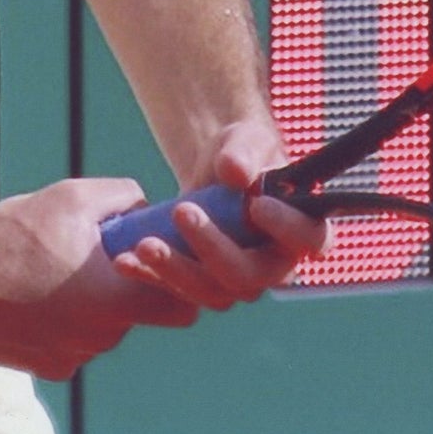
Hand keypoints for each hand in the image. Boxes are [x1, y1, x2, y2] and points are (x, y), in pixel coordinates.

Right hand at [0, 178, 200, 381]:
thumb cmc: (13, 234)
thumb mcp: (73, 196)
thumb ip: (123, 196)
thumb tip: (144, 205)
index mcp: (115, 300)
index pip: (182, 306)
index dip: (179, 280)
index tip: (159, 256)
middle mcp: (101, 338)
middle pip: (135, 310)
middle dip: (124, 280)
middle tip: (93, 249)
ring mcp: (74, 357)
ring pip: (102, 324)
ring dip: (91, 298)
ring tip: (53, 265)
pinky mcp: (48, 366)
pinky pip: (73, 339)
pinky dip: (64, 317)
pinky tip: (33, 289)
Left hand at [108, 117, 329, 308]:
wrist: (213, 170)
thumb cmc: (242, 152)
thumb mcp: (246, 139)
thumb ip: (245, 152)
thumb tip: (236, 172)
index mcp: (300, 229)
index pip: (308, 238)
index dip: (285, 227)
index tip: (255, 205)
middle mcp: (274, 265)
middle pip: (250, 277)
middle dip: (214, 249)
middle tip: (182, 210)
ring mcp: (237, 280)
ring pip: (213, 293)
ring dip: (176, 272)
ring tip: (145, 244)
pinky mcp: (204, 284)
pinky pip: (179, 293)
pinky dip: (150, 278)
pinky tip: (124, 261)